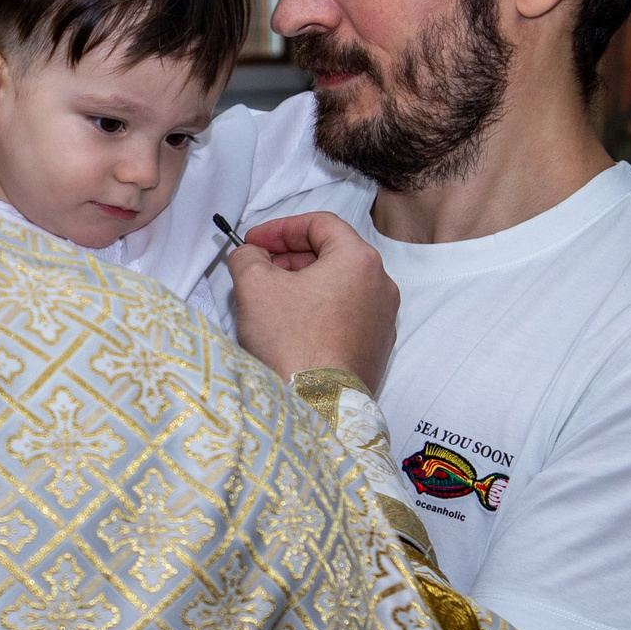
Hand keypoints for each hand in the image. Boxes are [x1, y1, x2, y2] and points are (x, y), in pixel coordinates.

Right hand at [227, 212, 396, 392]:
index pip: (320, 223)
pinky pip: (346, 315)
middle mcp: (380, 285)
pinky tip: (292, 327)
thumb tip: (250, 255)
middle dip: (291, 256)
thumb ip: (248, 256)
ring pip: (340, 285)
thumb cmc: (292, 343)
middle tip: (259, 267)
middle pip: (333, 253)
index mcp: (358, 259)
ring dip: (305, 284)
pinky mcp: (376, 347)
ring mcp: (382, 319)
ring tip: (272, 299)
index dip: (280, 227)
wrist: (317, 405)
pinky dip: (320, 310)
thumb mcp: (254, 285)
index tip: (254, 241)